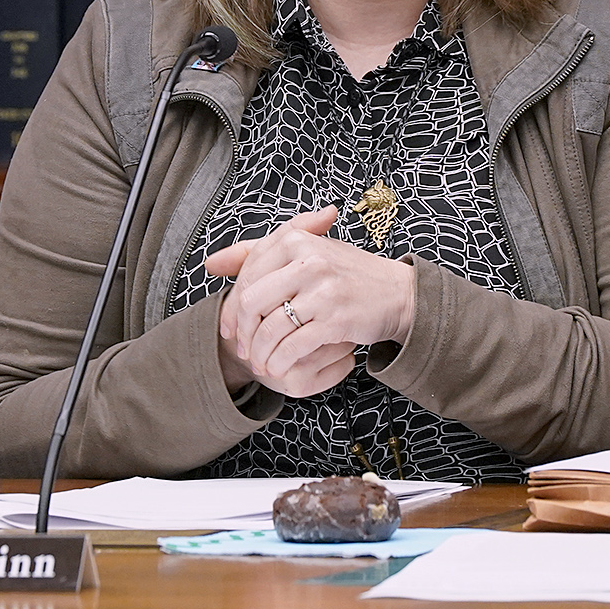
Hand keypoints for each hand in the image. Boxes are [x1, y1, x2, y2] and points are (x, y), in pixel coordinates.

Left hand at [206, 206, 416, 394]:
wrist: (398, 293)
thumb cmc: (347, 274)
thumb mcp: (306, 252)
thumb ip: (258, 253)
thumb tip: (212, 263)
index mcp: (296, 241)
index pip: (246, 275)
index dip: (231, 307)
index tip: (230, 328)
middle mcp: (308, 260)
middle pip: (251, 302)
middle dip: (242, 332)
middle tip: (244, 350)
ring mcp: (322, 289)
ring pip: (269, 327)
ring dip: (260, 353)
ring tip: (262, 363)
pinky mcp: (334, 317)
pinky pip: (292, 345)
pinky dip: (279, 361)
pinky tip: (279, 367)